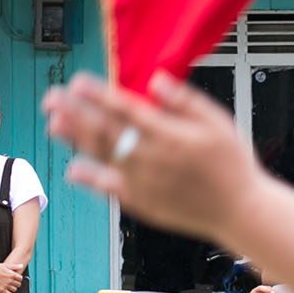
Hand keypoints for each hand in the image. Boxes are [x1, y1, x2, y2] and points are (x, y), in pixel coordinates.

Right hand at [0, 263, 23, 292]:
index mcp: (12, 274)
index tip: (17, 278)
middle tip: (15, 283)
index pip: (20, 278)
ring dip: (14, 288)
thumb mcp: (5, 265)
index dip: (19, 278)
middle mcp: (10, 281)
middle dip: (17, 283)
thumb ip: (14, 266)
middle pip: (18, 284)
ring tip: (12, 287)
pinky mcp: (1, 290)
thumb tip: (21, 266)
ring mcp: (6, 286)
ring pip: (15, 289)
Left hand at [44, 71, 265, 241]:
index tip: (78, 82)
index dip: (100, 95)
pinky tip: (73, 168)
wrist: (240, 211)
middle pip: (106, 132)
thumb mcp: (219, 123)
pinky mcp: (143, 203)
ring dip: (76, 140)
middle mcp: (151, 159)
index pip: (127, 110)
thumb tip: (156, 81)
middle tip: (52, 98)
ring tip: (54, 124)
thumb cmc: (232, 165)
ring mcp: (144, 183)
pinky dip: (90, 178)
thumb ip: (185, 102)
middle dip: (76, 113)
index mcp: (170, 135)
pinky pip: (110, 189)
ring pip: (102, 157)